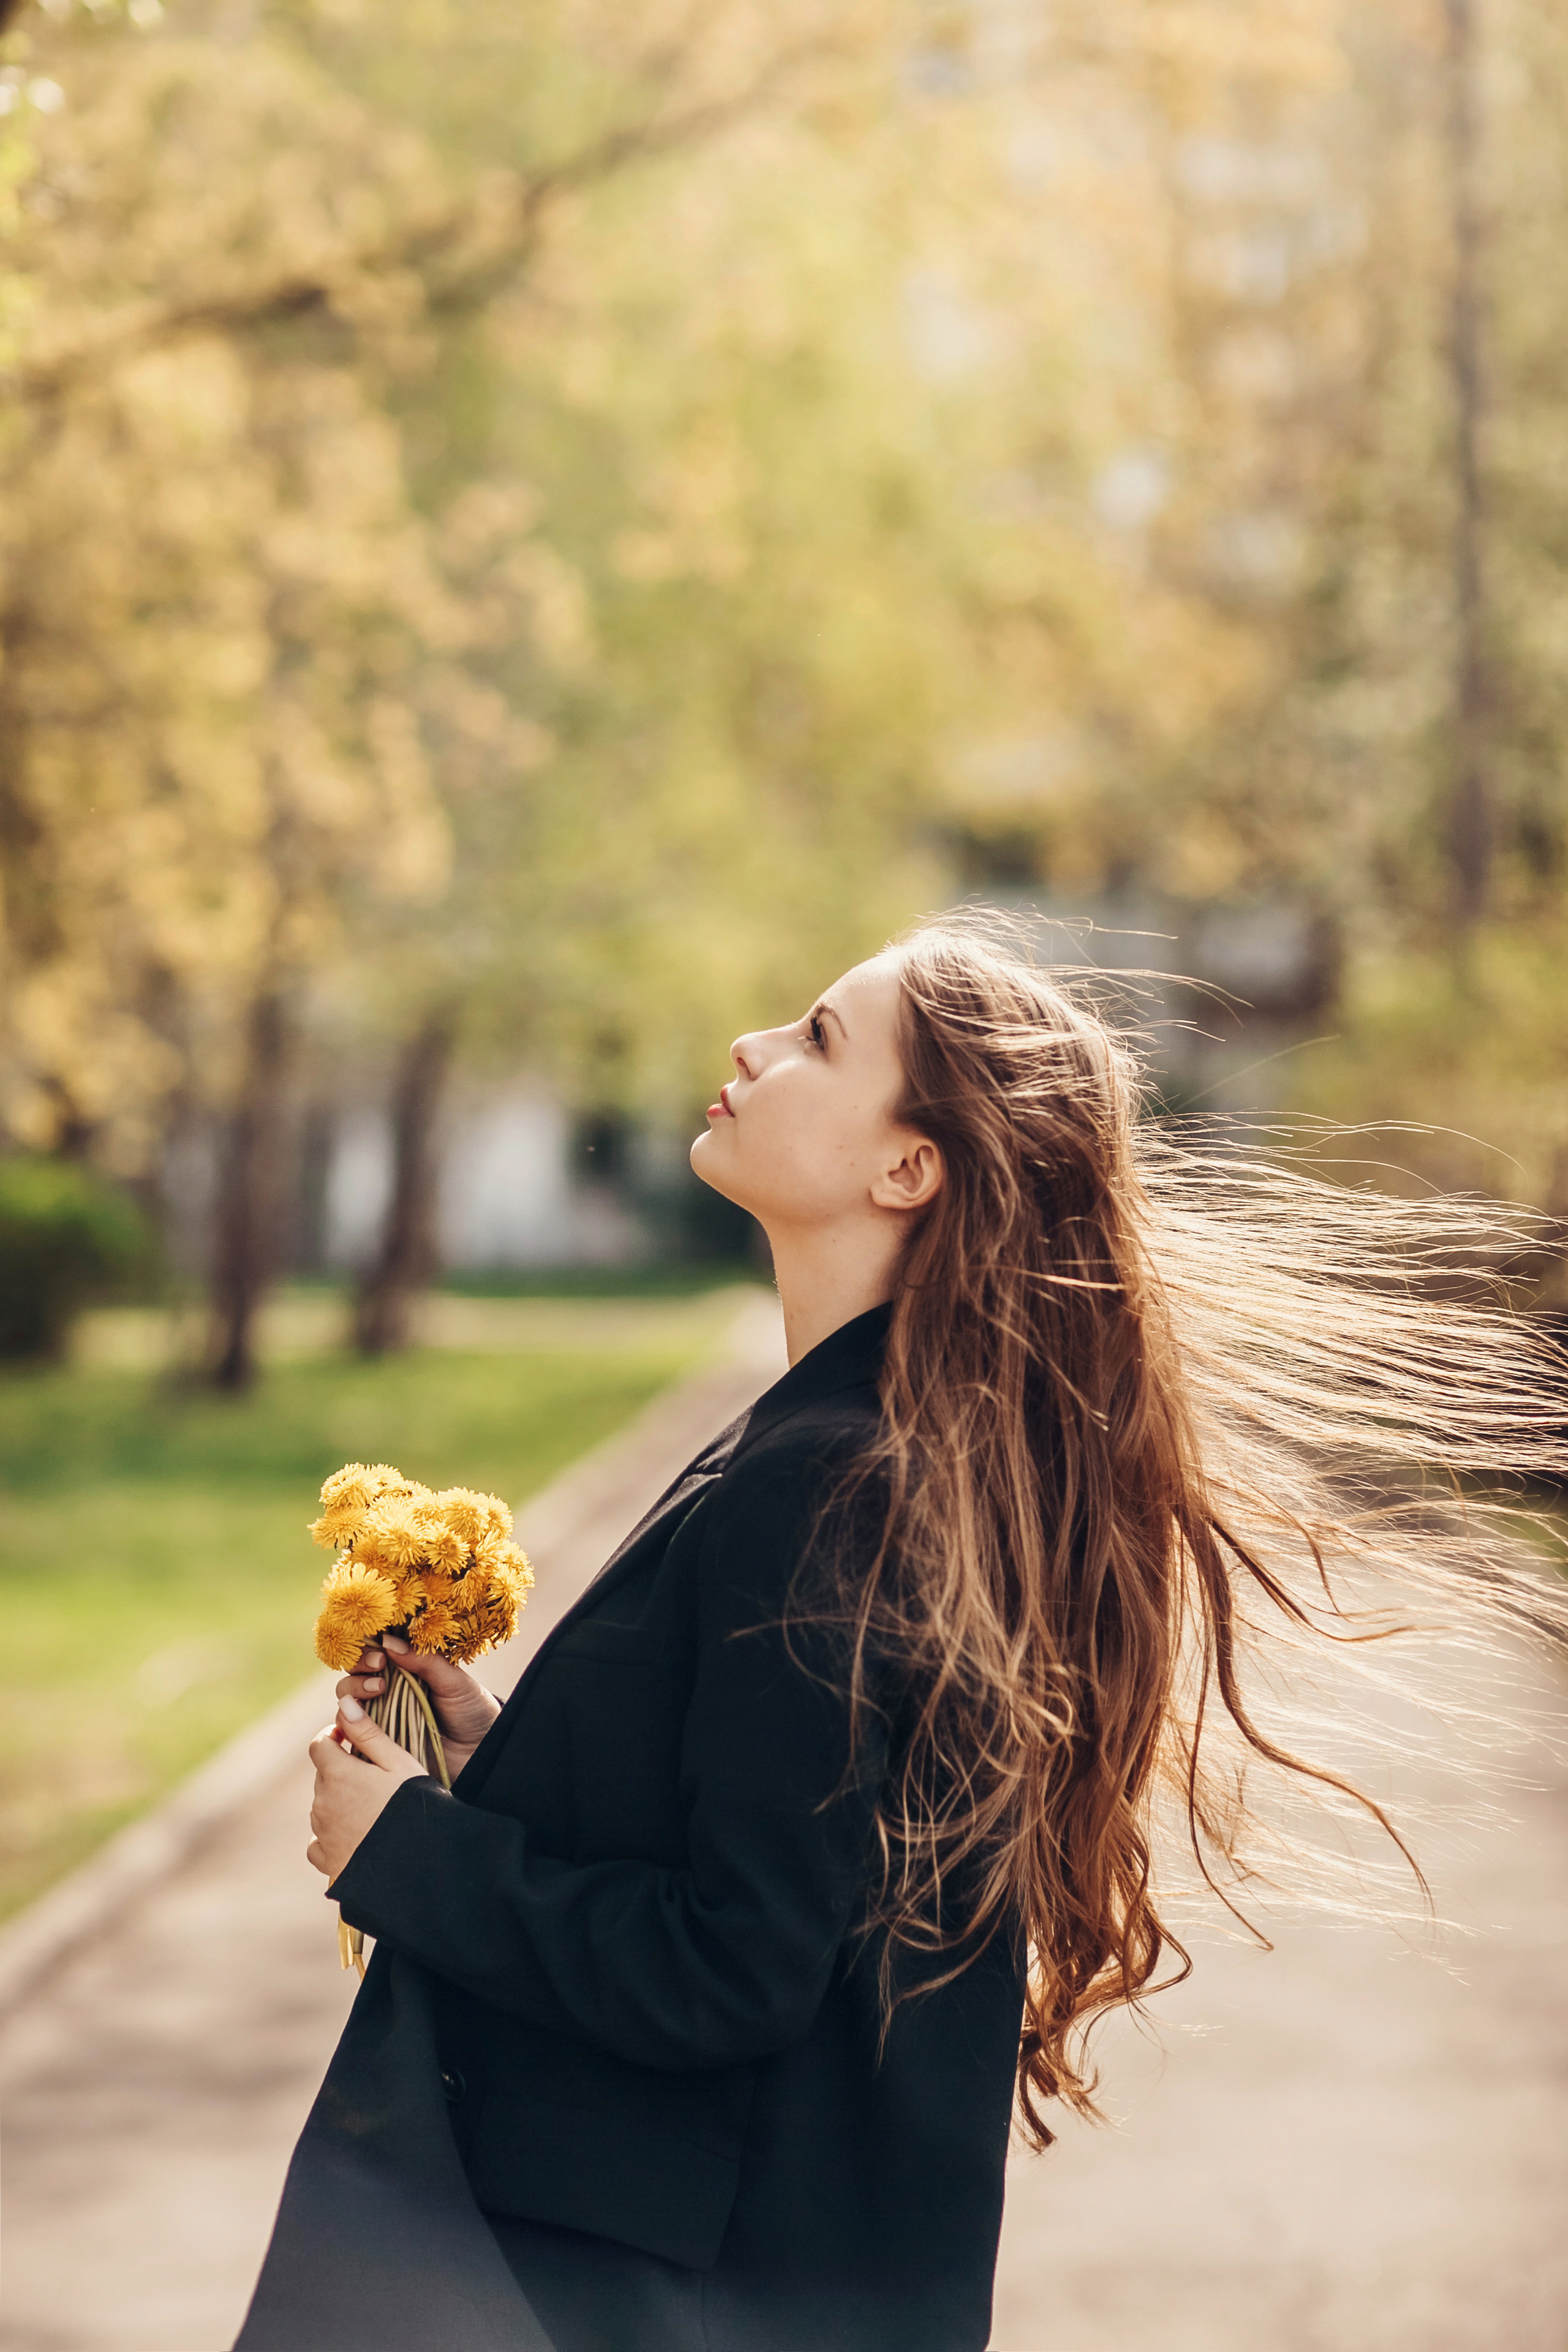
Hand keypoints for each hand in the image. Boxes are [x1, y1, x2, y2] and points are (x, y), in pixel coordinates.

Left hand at [306, 1700, 426, 1880]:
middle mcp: (323, 1804)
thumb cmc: (414, 1807)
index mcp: (339, 1775)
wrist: (419, 1865)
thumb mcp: (399, 1764)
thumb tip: (344, 1703)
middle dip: (341, 1770)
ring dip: (339, 1801)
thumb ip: (369, 1733)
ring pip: (322, 1806)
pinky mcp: (327, 1861)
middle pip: (323, 1776)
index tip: (352, 1740)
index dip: (335, 1737)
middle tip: (375, 1776)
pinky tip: (356, 1835)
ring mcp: (322, 1834)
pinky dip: (332, 1834)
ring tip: (373, 1808)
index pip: (319, 1745)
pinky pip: (319, 1841)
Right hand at [335, 1630, 502, 1778]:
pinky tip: (359, 1717)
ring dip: (354, 1687)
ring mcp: (379, 1711)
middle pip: (355, 1668)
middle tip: (379, 1665)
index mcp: (407, 1665)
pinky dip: (347, 1719)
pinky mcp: (374, 1737)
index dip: (372, 1642)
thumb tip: (389, 1641)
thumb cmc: (471, 1710)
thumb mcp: (454, 1682)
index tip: (382, 1647)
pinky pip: (349, 1726)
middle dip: (360, 1662)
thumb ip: (425, 1661)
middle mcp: (388, 1685)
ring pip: (347, 1694)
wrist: (478, 1752)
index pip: (377, 1647)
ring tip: (379, 1689)